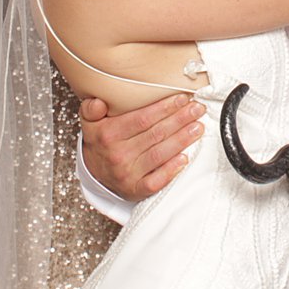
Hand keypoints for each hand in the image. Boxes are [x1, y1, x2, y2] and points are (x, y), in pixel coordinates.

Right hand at [80, 93, 205, 201]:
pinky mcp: (135, 190)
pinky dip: (171, 171)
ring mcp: (127, 174)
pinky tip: (185, 159)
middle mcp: (118, 154)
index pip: (142, 118)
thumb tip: (98, 102)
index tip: (182, 98)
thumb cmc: (100, 142)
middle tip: (197, 109)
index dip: (164, 108)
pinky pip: (155, 182)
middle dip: (180, 120)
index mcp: (108, 134)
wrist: (94, 173)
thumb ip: (91, 109)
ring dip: (181, 140)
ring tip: (198, 127)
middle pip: (155, 134)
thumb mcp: (90, 122)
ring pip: (159, 155)